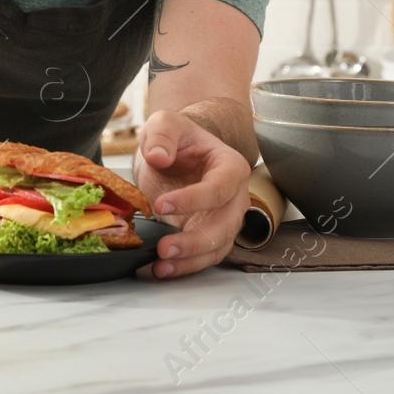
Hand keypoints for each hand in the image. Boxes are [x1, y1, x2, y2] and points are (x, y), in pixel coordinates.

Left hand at [133, 109, 251, 278]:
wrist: (175, 155)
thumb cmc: (177, 140)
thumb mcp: (164, 124)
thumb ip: (162, 135)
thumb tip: (158, 156)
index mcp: (230, 167)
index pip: (219, 188)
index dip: (192, 199)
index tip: (161, 205)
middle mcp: (235, 197)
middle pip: (224, 225)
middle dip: (195, 240)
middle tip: (164, 247)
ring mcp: (225, 219)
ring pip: (217, 247)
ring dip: (190, 259)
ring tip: (161, 265)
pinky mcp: (211, 236)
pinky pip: (205, 257)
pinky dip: (186, 266)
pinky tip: (164, 269)